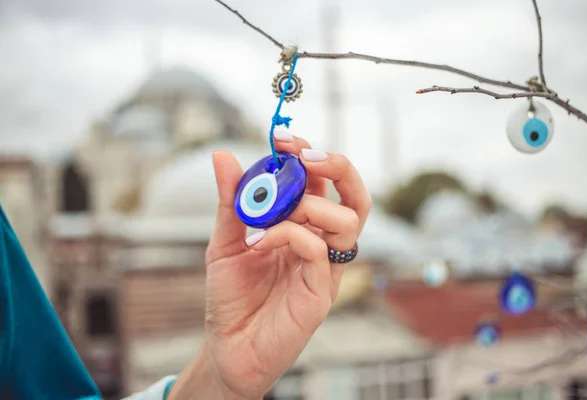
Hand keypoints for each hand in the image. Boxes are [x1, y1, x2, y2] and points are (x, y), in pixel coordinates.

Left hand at [169, 135, 370, 399]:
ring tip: (274, 211)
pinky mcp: (321, 292)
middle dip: (336, 166)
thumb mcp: (226, 240)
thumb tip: (222, 155)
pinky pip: (318, 250)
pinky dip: (288, 234)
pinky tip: (259, 241)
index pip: (323, 182)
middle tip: (305, 156)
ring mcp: (325, 268)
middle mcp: (322, 242)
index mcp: (304, 226)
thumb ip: (231, 201)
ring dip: (310, 203)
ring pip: (347, 220)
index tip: (281, 139)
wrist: (227, 346)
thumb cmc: (232, 295)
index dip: (308, 155)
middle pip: (354, 195)